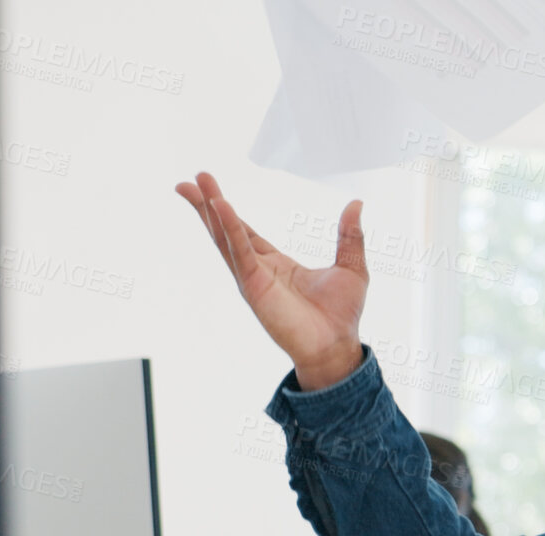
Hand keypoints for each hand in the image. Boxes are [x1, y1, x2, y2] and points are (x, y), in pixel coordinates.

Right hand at [174, 172, 368, 390]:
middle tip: (187, 181)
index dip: (227, 211)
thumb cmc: (342, 315)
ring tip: (193, 186)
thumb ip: (349, 235)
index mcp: (276, 265)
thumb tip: (356, 204)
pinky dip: (230, 229)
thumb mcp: (351, 266)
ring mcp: (254, 279)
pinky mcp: (255, 287)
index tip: (210, 189)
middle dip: (207, 205)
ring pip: (225, 238)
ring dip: (210, 211)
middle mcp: (259, 270)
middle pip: (226, 231)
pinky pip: (240, 252)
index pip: (245, 232)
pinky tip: (221, 207)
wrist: (337, 346)